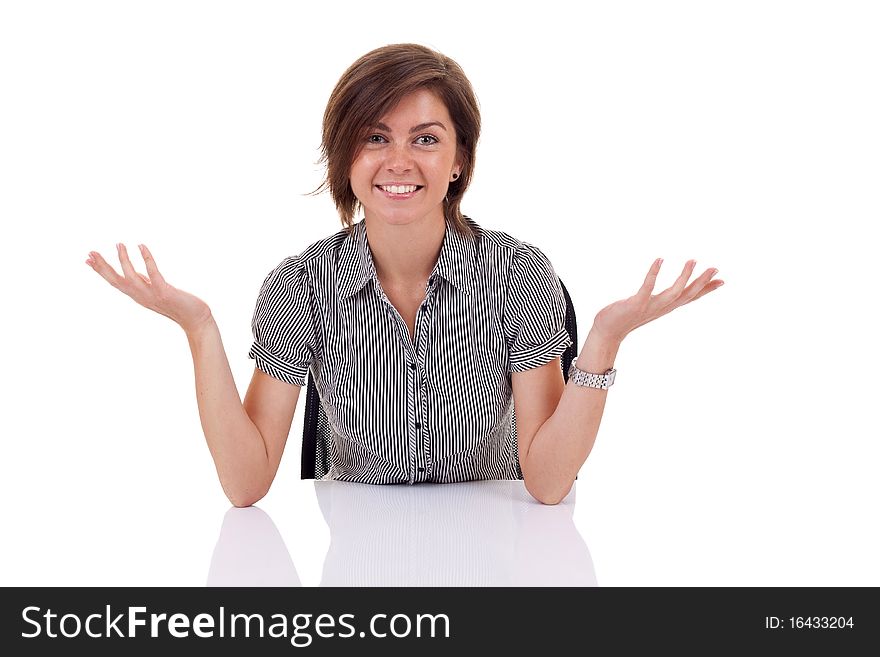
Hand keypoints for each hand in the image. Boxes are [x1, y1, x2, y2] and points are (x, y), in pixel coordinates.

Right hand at [85, 243, 212, 333]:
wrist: (195, 319)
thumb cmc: (177, 304)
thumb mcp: (156, 291)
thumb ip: (144, 282)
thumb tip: (133, 271)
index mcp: (138, 296)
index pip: (114, 282)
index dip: (101, 271)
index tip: (87, 259)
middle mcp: (141, 297)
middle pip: (116, 281)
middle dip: (103, 267)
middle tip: (91, 252)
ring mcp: (152, 295)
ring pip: (131, 277)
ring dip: (124, 260)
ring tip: (119, 244)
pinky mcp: (165, 292)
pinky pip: (153, 273)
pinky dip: (146, 259)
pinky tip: (142, 246)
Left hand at [591, 259, 723, 342]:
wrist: (607, 332)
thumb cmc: (625, 317)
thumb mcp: (647, 307)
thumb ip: (657, 300)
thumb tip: (666, 294)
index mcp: (665, 307)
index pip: (690, 298)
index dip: (706, 289)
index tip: (722, 280)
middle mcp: (661, 308)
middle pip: (687, 295)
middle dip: (702, 282)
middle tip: (715, 268)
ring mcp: (650, 307)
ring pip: (673, 292)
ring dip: (684, 276)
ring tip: (692, 260)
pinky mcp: (636, 304)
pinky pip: (647, 287)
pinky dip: (654, 273)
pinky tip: (659, 259)